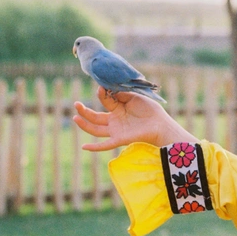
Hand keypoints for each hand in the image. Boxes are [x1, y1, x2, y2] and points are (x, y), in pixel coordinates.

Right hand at [73, 87, 197, 151]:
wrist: (161, 124)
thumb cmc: (151, 110)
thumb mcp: (135, 97)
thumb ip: (122, 93)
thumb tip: (108, 88)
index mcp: (119, 108)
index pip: (106, 101)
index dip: (102, 94)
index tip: (101, 87)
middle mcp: (115, 120)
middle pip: (95, 117)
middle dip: (84, 111)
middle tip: (75, 104)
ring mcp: (116, 130)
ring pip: (96, 130)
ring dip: (85, 125)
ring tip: (75, 118)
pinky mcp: (120, 139)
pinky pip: (105, 145)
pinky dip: (94, 147)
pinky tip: (84, 147)